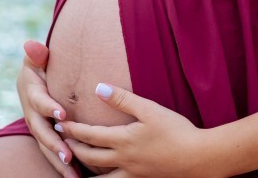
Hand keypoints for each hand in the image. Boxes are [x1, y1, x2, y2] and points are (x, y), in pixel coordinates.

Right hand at [17, 40, 79, 177]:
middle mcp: (32, 114)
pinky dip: (63, 165)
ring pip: (47, 147)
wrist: (34, 78)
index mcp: (31, 93)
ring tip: (73, 175)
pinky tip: (77, 176)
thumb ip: (37, 53)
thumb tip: (30, 45)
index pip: (39, 101)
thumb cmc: (40, 64)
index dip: (49, 108)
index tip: (63, 115)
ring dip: (59, 161)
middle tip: (68, 155)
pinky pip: (52, 152)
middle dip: (55, 144)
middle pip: (42, 132)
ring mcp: (38, 127)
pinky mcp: (45, 136)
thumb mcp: (37, 57)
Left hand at [59, 84, 221, 177]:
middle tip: (61, 141)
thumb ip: (123, 99)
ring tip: (74, 166)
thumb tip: (99, 88)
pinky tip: (104, 176)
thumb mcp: (150, 109)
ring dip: (84, 171)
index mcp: (123, 140)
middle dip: (73, 148)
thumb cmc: (176, 131)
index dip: (72, 130)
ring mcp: (132, 174)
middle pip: (89, 158)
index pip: (90, 135)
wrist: (198, 158)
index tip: (59, 123)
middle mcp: (123, 160)